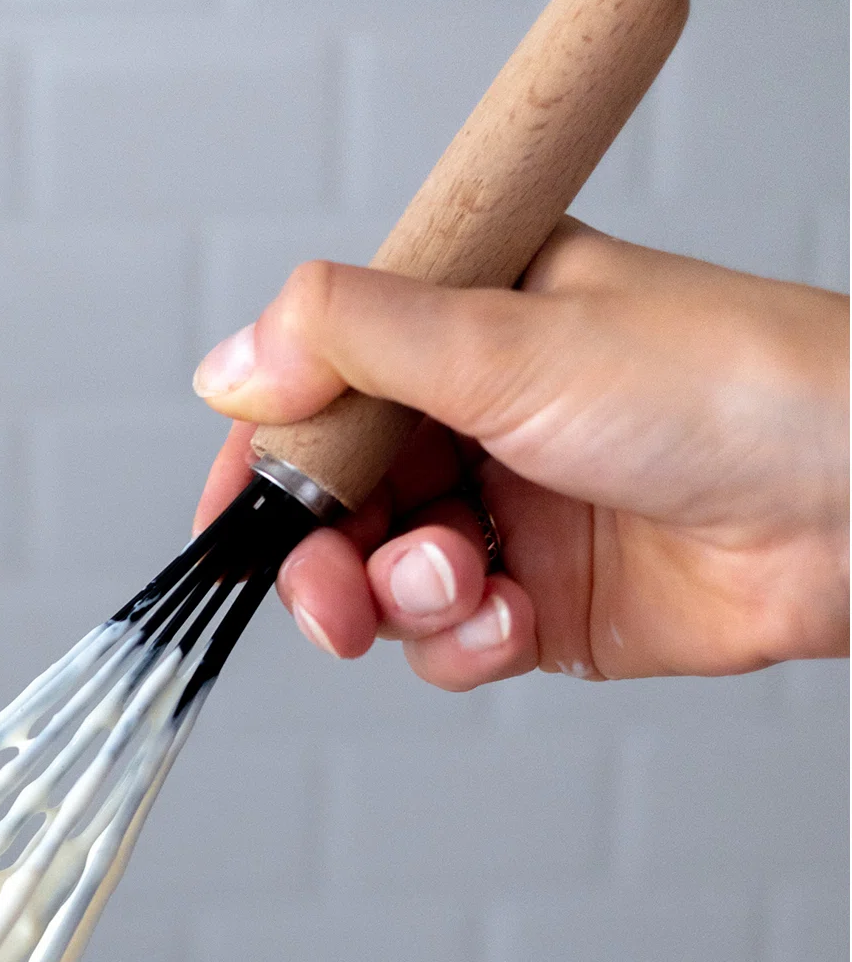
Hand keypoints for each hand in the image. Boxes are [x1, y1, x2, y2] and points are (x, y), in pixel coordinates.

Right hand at [187, 224, 847, 688]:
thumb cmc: (734, 389)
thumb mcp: (512, 337)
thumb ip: (354, 340)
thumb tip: (227, 363)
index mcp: (473, 320)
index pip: (323, 383)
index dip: (270, 451)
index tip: (240, 510)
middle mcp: (486, 412)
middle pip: (334, 498)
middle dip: (318, 552)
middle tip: (329, 589)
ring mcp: (518, 510)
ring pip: (381, 576)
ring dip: (400, 596)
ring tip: (461, 585)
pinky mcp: (553, 602)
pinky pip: (450, 640)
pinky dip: (463, 642)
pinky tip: (516, 619)